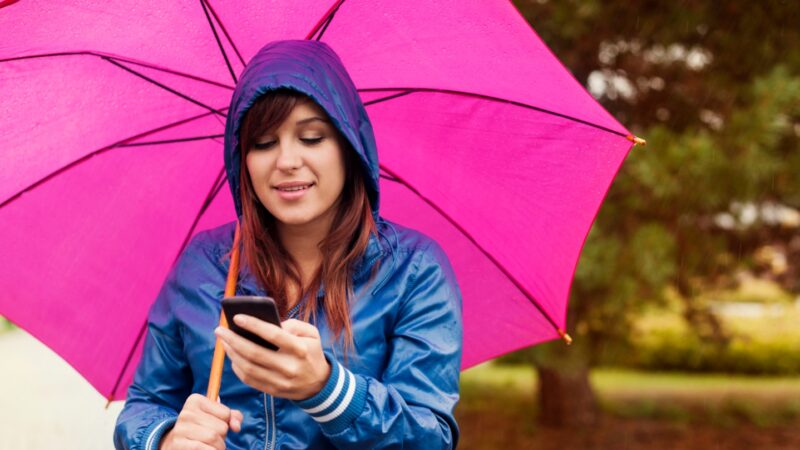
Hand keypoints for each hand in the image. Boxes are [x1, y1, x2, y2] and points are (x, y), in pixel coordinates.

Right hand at [159, 393, 242, 449]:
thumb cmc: (200, 430)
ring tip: (208, 446)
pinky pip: (206, 449)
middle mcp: (186, 413)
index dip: (225, 423)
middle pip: (221, 428)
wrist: (175, 444)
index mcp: (195, 400)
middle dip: (222, 437)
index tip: (213, 425)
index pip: (226, 413)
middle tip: (210, 439)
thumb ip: (232, 417)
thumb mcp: (215, 417)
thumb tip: (236, 426)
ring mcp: (181, 429)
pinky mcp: (178, 444)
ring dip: (218, 447)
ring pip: (214, 439)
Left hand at [214, 316, 330, 399]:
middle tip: (220, 330)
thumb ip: (293, 324)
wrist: (318, 384)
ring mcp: (280, 381)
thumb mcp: (312, 333)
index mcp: (300, 349)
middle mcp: (289, 367)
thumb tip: (270, 323)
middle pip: (254, 353)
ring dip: (231, 354)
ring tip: (223, 341)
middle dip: (233, 340)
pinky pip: (248, 380)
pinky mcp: (272, 391)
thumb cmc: (310, 352)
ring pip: (248, 368)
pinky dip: (237, 367)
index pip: (273, 335)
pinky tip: (232, 356)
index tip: (237, 317)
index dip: (253, 325)